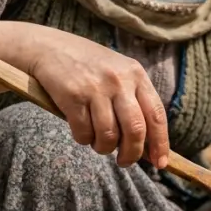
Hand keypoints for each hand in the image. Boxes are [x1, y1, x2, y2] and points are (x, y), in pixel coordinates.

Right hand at [27, 29, 169, 166]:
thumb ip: (135, 102)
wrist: (50, 47)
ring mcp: (95, 88)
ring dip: (104, 148)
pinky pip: (84, 133)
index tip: (160, 163)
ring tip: (99, 143)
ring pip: (109, 136)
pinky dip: (84, 140)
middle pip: (135, 130)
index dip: (160, 143)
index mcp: (136, 75)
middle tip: (124, 162)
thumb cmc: (89, 67)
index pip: (156, 115)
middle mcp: (119, 80)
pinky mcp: (72, 96)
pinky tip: (82, 131)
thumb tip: (149, 146)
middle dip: (131, 153)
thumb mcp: (119, 73)